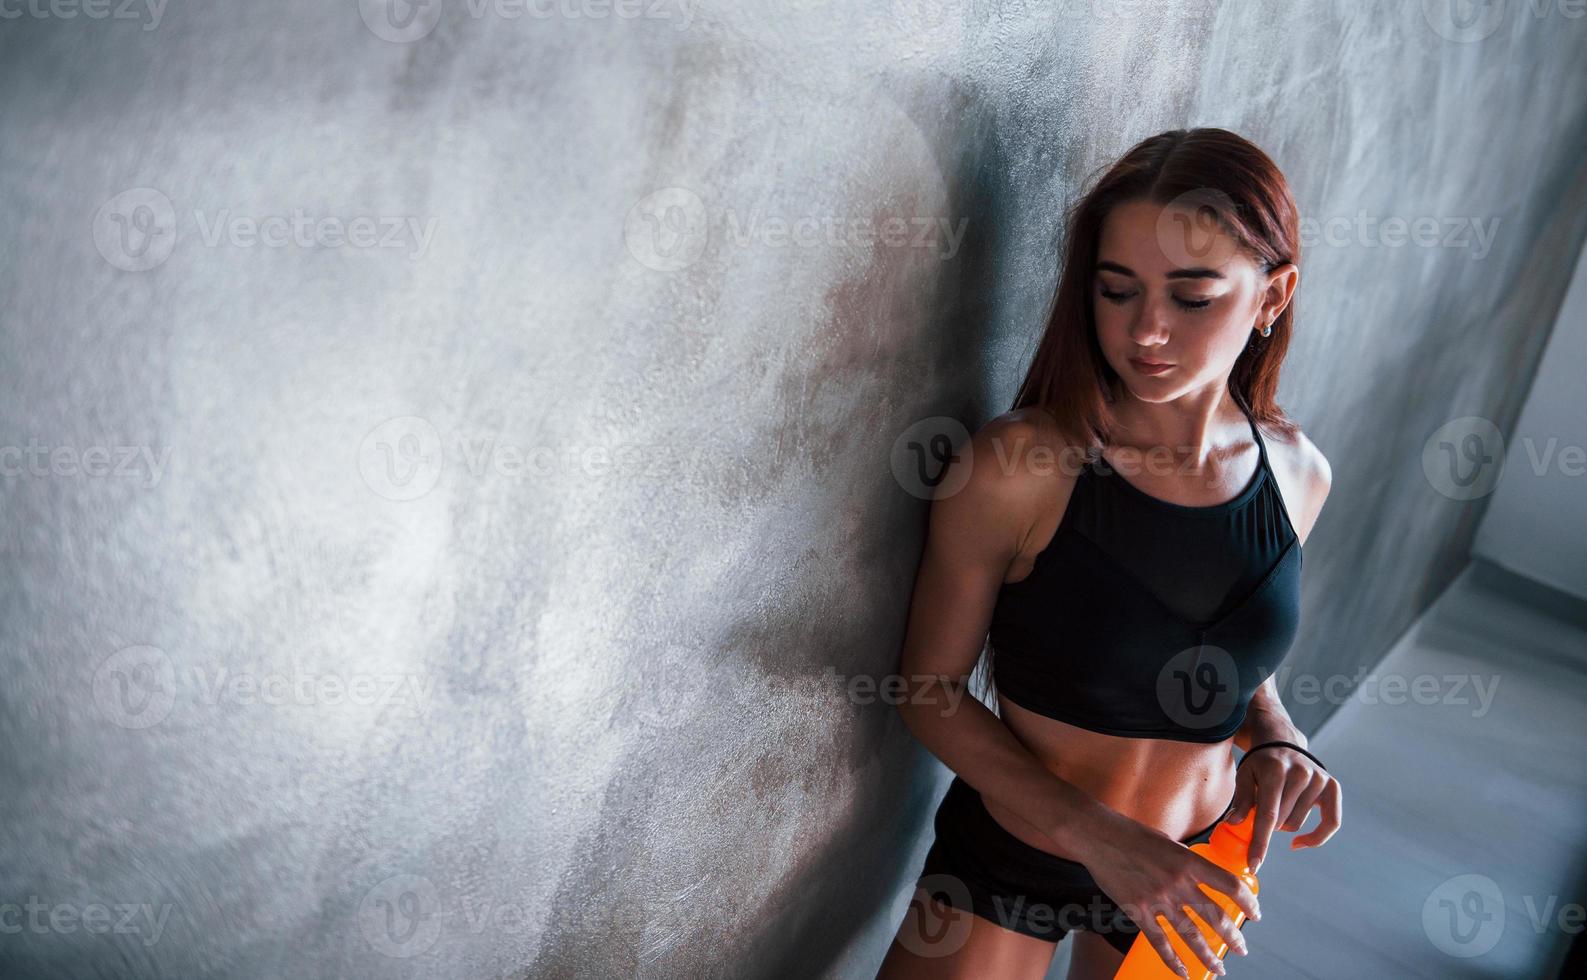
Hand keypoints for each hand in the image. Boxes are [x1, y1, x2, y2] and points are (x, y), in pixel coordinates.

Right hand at [1086, 813, 1259, 978]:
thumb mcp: (1168, 842)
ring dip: (1208, 955)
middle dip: (1232, 936)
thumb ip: (1185, 861)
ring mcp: (1158, 899)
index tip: (1255, 912)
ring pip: (1191, 935)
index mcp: (1188, 861)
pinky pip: (1159, 942)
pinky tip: (1183, 972)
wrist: (1098, 835)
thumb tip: (1197, 875)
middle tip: (1241, 949)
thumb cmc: (1131, 834)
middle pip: (1215, 916)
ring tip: (1220, 968)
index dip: (1247, 901)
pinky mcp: (1138, 910)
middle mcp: (1177, 882)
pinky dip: (1173, 960)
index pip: (1229, 885)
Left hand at [1227, 746, 1341, 871]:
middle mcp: (1301, 774)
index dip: (1261, 842)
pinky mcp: (1332, 787)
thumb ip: (1241, 800)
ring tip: (1276, 806)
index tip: (1254, 864)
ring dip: (1283, 825)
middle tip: (1260, 809)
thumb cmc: (1259, 764)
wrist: (1282, 743)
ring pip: (1297, 824)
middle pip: (1281, 822)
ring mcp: (1319, 780)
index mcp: (1276, 771)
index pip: (1268, 814)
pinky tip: (1298, 843)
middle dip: (1266, 824)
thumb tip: (1234, 824)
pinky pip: (1331, 823)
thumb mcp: (1244, 776)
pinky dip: (1314, 837)